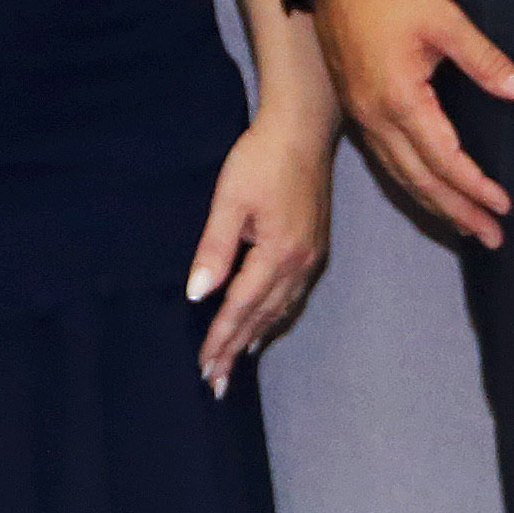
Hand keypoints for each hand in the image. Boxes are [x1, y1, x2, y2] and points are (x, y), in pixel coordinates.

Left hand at [188, 108, 336, 392]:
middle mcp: (299, 264)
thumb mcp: (230, 200)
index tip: (204, 369)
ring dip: (256, 338)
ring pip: (281, 311)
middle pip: (262, 318)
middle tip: (216, 384)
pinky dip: (275, 318)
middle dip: (237, 350)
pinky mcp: (315, 248)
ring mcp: (311, 258)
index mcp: (277, 254)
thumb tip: (198, 294)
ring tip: (236, 363)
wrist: (305, 128)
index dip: (221, 340)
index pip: (241, 308)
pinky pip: (293, 297)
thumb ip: (214, 249)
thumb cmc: (261, 158)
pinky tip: (266, 325)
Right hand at [312, 0, 513, 248]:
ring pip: (400, 176)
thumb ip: (487, 61)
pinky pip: (387, 161)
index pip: (445, 160)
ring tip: (466, 227)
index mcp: (400, 100)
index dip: (475, 187)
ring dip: (434, 205)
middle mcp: (377, 118)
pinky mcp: (357, 108)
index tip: (505, 207)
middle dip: (457, 213)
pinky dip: (413, 184)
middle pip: (421, 181)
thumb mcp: (446, 20)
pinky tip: (429, 190)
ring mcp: (362, 116)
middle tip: (492, 239)